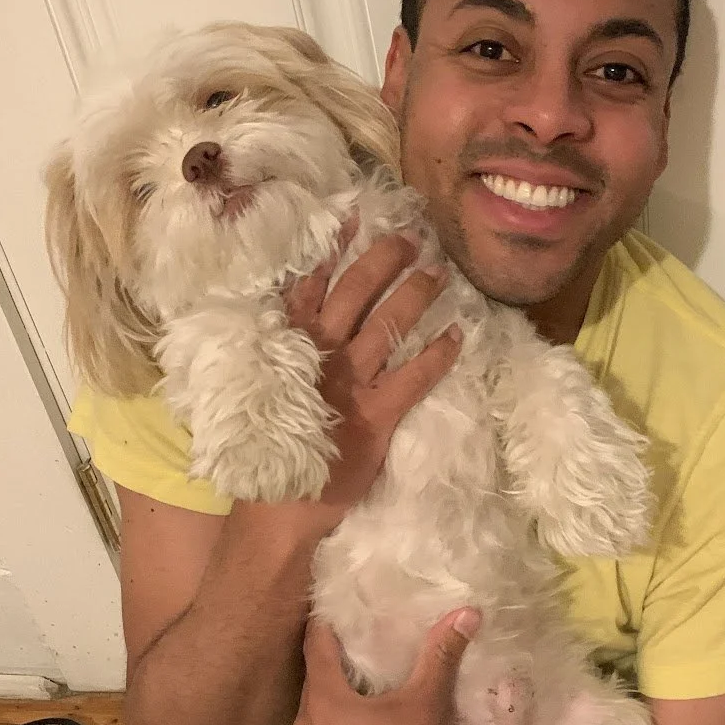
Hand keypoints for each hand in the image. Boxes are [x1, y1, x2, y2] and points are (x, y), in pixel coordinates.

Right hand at [283, 223, 461, 518]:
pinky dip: (438, 354)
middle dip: (384, 260)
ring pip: (388, 326)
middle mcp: (320, 355)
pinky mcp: (377, 415)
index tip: (353, 216)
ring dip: (416, 296)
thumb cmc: (269, 448)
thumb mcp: (264, 388)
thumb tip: (289, 320)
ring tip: (440, 273)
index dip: (333, 248)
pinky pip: (414, 378)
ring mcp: (350, 383)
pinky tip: (460, 335)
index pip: (311, 284)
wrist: (276, 508)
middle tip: (411, 237)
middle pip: (356, 293)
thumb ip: (279, 353)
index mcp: (289, 345)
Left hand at [291, 607, 481, 724]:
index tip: (329, 610)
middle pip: (314, 688)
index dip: (323, 625)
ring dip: (330, 715)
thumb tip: (466, 612)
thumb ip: (441, 655)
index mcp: (325, 700)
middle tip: (353, 656)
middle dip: (331, 672)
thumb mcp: (426, 704)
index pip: (316, 647)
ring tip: (356, 708)